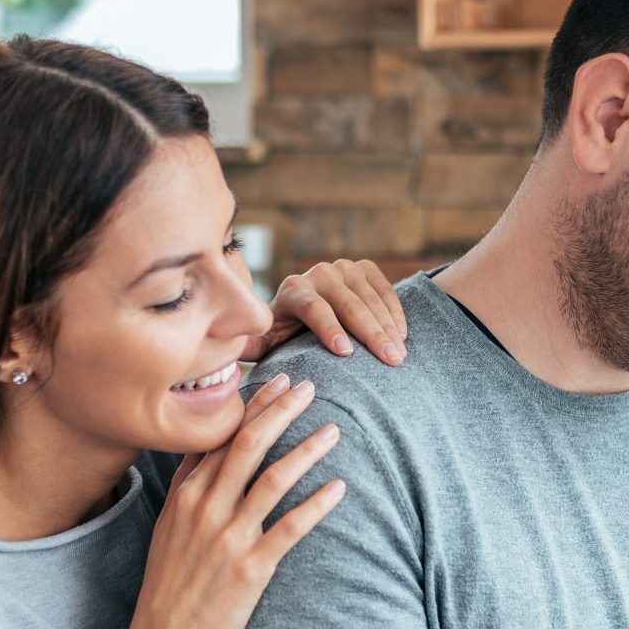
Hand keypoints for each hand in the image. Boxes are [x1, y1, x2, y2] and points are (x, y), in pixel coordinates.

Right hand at [128, 374, 345, 628]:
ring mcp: (227, 537)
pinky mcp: (250, 568)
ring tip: (334, 430)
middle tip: (309, 387)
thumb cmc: (171, 580)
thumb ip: (190, 484)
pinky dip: (316, 505)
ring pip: (272, 480)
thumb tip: (208, 446)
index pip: (220, 436)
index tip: (278, 380)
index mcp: (185, 495)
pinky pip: (290, 528)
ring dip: (306, 450)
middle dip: (280, 411)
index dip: (252, 405)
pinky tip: (338, 488)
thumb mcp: (170, 524)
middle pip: (247, 445)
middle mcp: (204, 509)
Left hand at [257, 259, 405, 363]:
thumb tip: (225, 352)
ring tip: (399, 355)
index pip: (313, 307)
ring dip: (388, 327)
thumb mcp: (265, 342)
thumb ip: (249, 346)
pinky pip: (384, 288)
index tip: (346, 353)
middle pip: (348, 304)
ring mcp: (343, 268)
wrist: (307, 312)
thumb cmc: (286, 336)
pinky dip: (394, 311)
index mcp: (292, 290)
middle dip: (371, 334)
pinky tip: (402, 335)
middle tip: (390, 360)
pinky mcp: (364, 268)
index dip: (329, 328)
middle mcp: (318, 273)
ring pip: (369, 297)